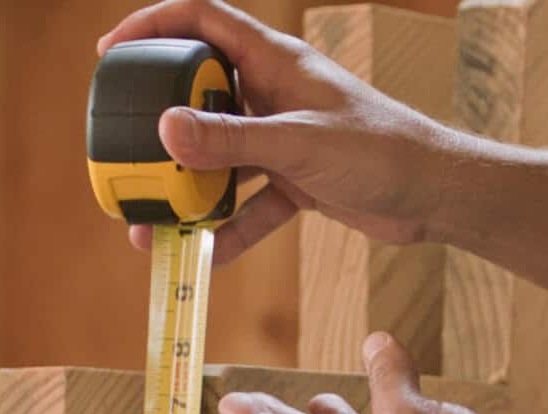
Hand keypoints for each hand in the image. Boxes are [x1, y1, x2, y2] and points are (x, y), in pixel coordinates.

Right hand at [98, 0, 458, 263]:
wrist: (437, 195)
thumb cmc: (384, 150)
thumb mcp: (299, 143)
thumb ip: (233, 139)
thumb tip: (166, 130)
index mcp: (274, 62)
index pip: (201, 20)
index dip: (152, 26)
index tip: (110, 53)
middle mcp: (273, 93)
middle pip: (200, 95)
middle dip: (161, 126)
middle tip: (125, 153)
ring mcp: (282, 137)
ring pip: (220, 157)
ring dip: (189, 188)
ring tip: (152, 219)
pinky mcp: (296, 179)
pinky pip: (249, 203)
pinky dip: (229, 228)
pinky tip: (205, 255)